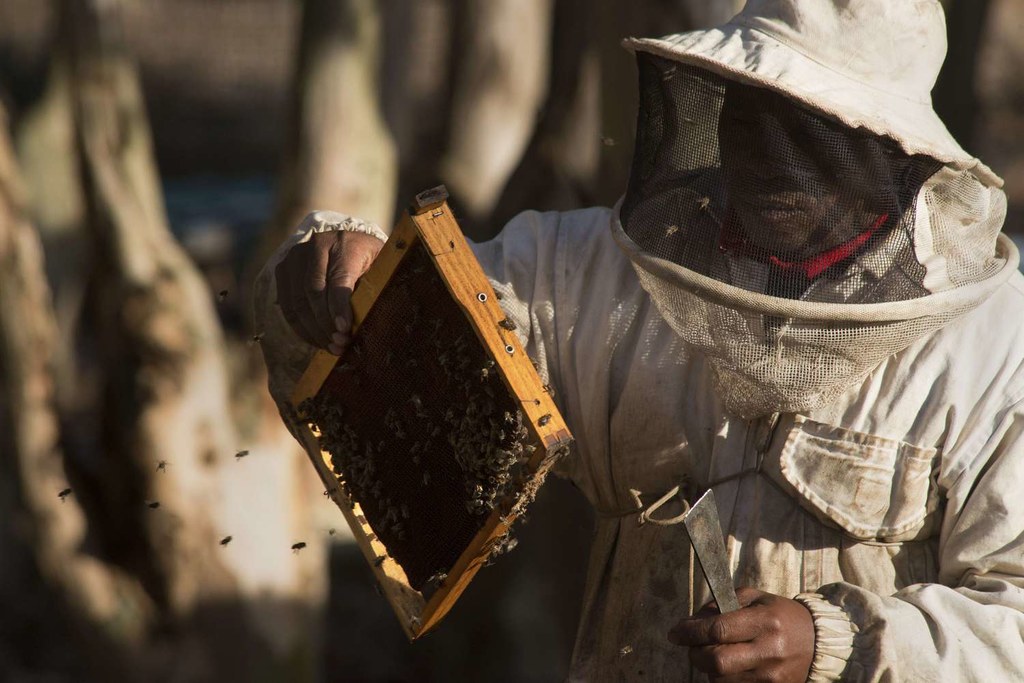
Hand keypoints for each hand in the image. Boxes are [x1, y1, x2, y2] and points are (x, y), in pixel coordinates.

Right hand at [275, 230, 383, 353]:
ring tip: (332, 347)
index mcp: (343, 244)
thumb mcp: (379, 266)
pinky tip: (318, 340)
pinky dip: (301, 328)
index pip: (337, 279)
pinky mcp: (283, 270)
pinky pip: (287, 306)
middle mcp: (315, 246)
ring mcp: (295, 257)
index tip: (344, 330)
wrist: (347, 241)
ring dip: (314, 330)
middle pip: (313, 291)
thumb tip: (371, 319)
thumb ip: (374, 286)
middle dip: (326, 323)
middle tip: (340, 344)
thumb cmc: (369, 260)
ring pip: (297, 301)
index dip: (339, 307)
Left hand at [669, 587, 813, 681]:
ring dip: (709, 668)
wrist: (816, 641)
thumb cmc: (779, 615)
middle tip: (692, 646)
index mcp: (765, 622)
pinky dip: (724, 680)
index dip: (690, 632)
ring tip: (715, 654)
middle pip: (716, 661)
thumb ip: (720, 605)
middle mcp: (770, 651)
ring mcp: (772, 676)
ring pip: (721, 680)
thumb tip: (690, 622)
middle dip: (695, 654)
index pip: (718, 630)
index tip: (675, 632)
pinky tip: (729, 667)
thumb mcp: (753, 598)